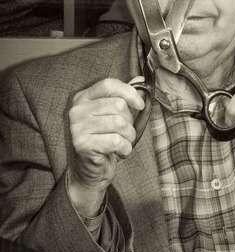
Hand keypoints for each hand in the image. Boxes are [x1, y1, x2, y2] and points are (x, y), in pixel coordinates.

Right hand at [67, 78, 144, 216]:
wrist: (89, 172)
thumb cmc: (104, 141)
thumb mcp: (113, 116)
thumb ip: (124, 97)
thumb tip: (140, 79)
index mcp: (83, 98)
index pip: (108, 84)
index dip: (129, 92)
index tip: (140, 105)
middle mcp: (76, 110)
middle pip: (118, 105)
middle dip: (129, 121)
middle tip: (124, 133)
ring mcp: (77, 127)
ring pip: (119, 123)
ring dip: (129, 136)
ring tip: (123, 143)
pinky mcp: (82, 144)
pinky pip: (116, 141)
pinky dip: (125, 148)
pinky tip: (119, 152)